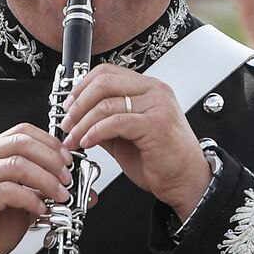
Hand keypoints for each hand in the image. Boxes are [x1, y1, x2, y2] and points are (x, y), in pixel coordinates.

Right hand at [0, 122, 72, 253]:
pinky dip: (31, 199)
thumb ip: (42, 189)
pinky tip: (40, 209)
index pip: (21, 132)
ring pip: (17, 165)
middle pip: (21, 143)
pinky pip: (8, 191)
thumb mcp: (21, 203)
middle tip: (67, 177)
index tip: (67, 159)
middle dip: (51, 159)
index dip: (49, 142)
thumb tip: (76, 187)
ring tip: (60, 195)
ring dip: (46, 179)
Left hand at [60, 65, 211, 218]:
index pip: (107, 72)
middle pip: (104, 81)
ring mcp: (157, 105)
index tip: (68, 105)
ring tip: (73, 138)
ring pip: (106, 103)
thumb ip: (105, 123)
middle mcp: (154, 91)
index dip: (81, 87)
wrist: (186, 181)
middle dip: (78, 102)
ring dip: (82, 123)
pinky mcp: (156, 124)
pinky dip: (95, 132)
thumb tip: (79, 118)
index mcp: (148, 89)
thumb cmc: (162, 160)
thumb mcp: (126, 137)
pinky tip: (88, 142)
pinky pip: (116, 122)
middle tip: (67, 121)